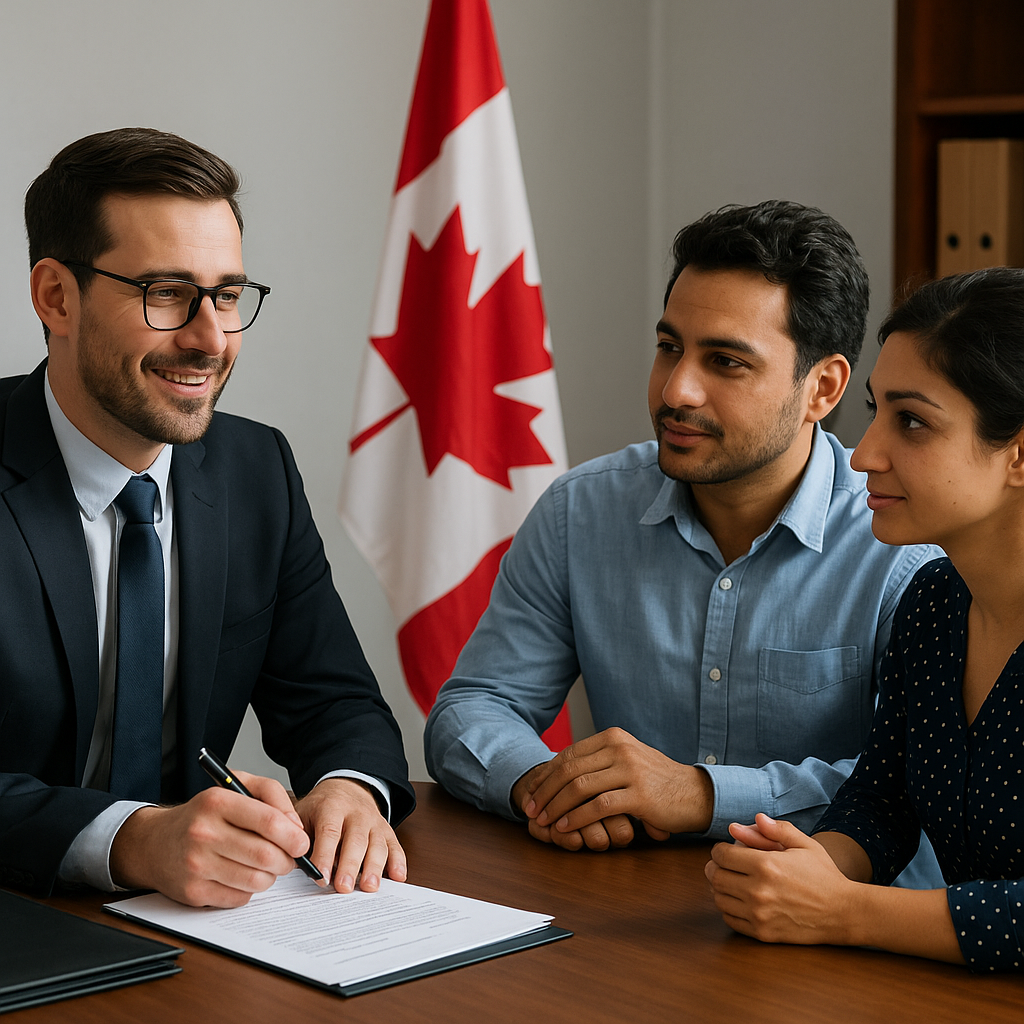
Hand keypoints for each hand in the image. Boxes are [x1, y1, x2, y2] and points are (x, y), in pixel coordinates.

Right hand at [110, 771, 312, 906]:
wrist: (154, 843)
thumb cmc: (204, 814)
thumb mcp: (235, 787)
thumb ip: (271, 796)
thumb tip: (296, 827)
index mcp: (217, 802)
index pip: (268, 821)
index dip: (293, 836)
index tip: (301, 842)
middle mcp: (204, 833)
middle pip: (266, 855)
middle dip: (286, 860)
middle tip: (288, 857)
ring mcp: (196, 865)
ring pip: (257, 880)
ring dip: (270, 876)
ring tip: (264, 865)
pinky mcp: (193, 892)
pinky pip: (240, 897)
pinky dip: (249, 889)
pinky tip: (240, 875)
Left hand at [293, 778, 405, 893]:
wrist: (346, 787)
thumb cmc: (321, 808)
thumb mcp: (303, 813)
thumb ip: (298, 836)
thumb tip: (290, 862)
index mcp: (331, 807)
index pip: (329, 831)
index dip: (325, 855)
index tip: (320, 878)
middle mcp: (356, 813)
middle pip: (355, 839)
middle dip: (350, 865)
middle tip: (344, 887)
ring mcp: (374, 821)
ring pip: (377, 844)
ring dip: (375, 866)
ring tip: (369, 887)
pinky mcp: (387, 830)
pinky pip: (395, 845)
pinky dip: (398, 861)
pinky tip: (398, 876)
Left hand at [518, 728, 712, 840]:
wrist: (695, 793)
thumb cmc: (656, 780)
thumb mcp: (626, 759)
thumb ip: (598, 760)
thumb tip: (559, 770)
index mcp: (613, 737)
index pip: (568, 754)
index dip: (545, 775)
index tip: (531, 792)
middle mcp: (620, 748)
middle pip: (569, 770)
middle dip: (545, 792)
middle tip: (531, 810)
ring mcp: (630, 770)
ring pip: (579, 788)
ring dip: (556, 807)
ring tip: (544, 822)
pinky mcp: (639, 795)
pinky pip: (598, 807)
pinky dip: (577, 818)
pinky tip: (566, 828)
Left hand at [704, 813, 855, 944]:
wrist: (843, 913)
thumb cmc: (824, 875)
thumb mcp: (804, 844)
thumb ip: (777, 829)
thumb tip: (755, 818)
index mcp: (766, 865)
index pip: (721, 855)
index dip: (719, 850)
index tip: (725, 850)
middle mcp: (758, 891)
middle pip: (716, 877)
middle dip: (716, 868)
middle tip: (723, 865)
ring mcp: (759, 915)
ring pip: (719, 899)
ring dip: (720, 888)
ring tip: (731, 882)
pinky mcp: (762, 934)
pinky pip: (730, 920)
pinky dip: (729, 909)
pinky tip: (739, 901)